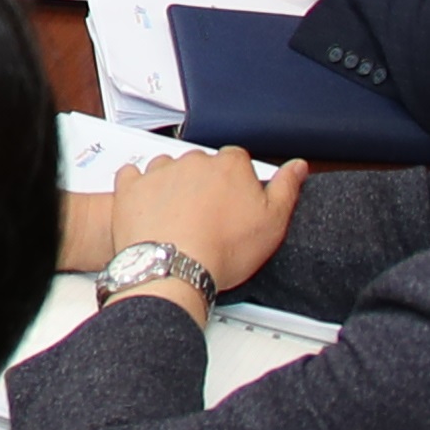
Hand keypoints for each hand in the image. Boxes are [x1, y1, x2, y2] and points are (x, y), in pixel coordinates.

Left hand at [103, 145, 304, 307]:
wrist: (174, 268)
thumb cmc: (223, 250)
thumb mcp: (273, 222)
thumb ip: (287, 188)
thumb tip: (297, 166)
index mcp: (228, 165)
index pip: (236, 160)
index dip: (236, 182)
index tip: (234, 202)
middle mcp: (193, 161)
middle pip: (201, 164)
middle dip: (204, 183)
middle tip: (208, 215)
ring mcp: (159, 171)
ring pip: (167, 168)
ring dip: (172, 185)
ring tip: (178, 216)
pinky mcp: (131, 186)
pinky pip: (132, 177)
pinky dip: (139, 189)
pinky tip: (147, 207)